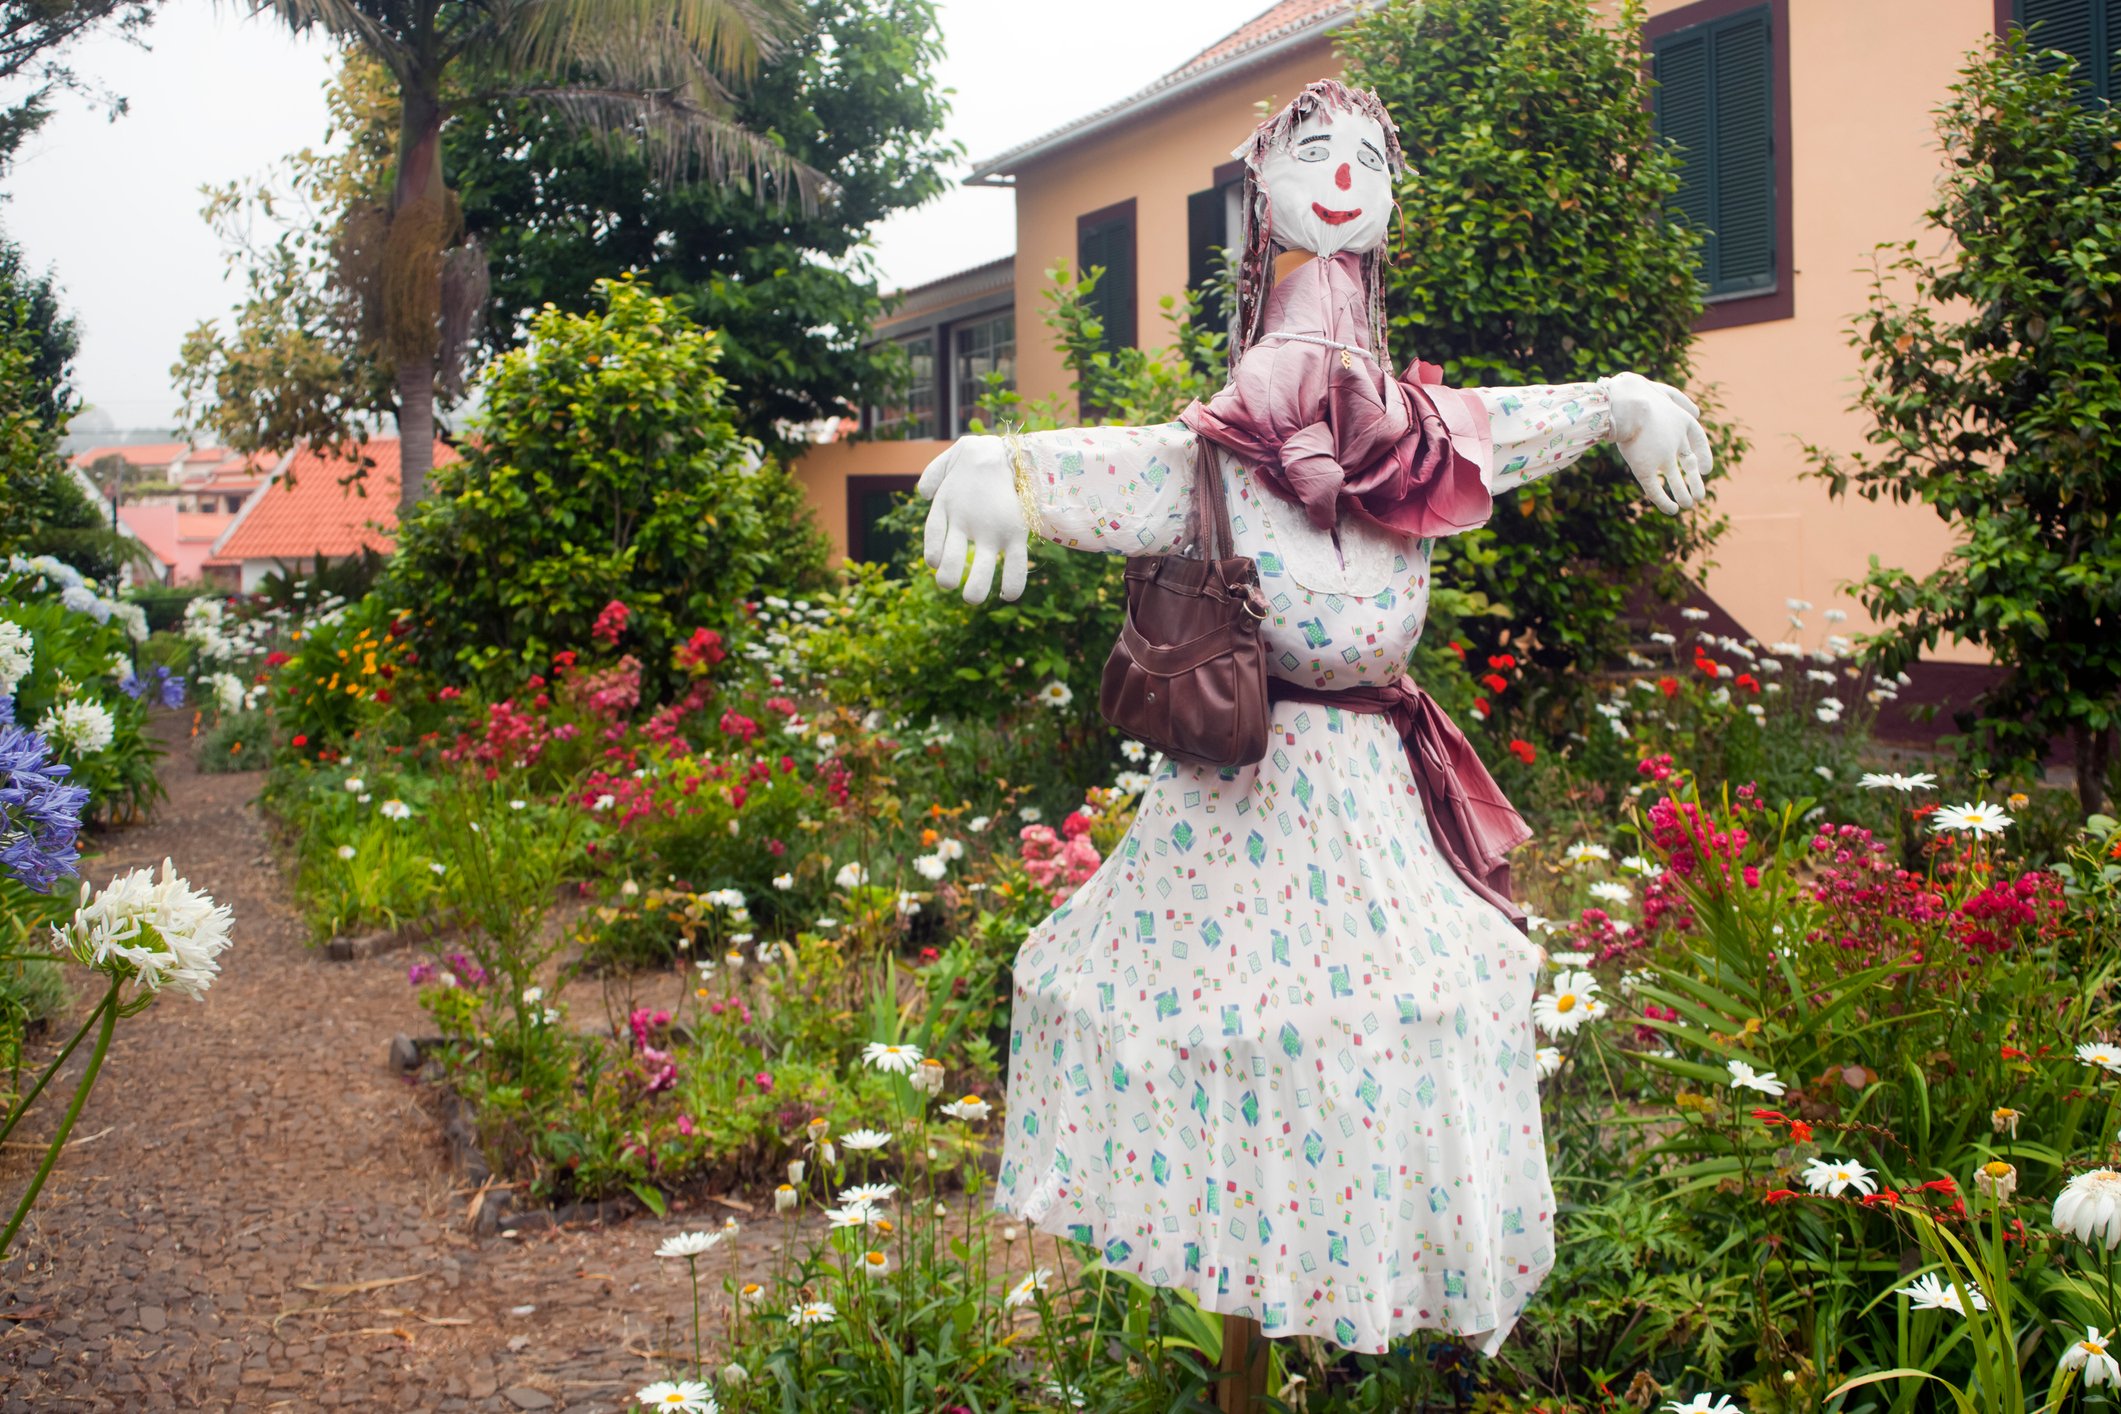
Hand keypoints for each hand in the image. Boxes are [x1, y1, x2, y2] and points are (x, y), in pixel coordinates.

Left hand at [915, 435, 1031, 604]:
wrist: (1007, 448)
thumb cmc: (977, 455)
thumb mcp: (949, 459)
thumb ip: (933, 475)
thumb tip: (925, 493)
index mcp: (946, 505)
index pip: (932, 537)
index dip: (932, 556)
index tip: (936, 563)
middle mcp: (965, 521)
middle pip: (949, 561)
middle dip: (947, 579)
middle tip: (950, 584)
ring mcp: (990, 530)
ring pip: (979, 570)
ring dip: (975, 590)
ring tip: (972, 598)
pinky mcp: (1014, 533)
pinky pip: (1014, 566)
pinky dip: (1012, 585)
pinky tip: (1007, 596)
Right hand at [1604, 371, 1711, 514]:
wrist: (1625, 402)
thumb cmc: (1639, 393)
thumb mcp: (1663, 391)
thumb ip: (1680, 400)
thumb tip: (1699, 412)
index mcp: (1683, 423)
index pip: (1698, 442)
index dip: (1704, 456)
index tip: (1704, 470)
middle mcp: (1675, 442)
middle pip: (1689, 464)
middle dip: (1695, 482)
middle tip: (1700, 497)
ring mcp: (1661, 457)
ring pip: (1676, 481)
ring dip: (1684, 495)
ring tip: (1689, 506)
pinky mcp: (1645, 468)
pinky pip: (1656, 490)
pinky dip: (1665, 502)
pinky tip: (1672, 511)